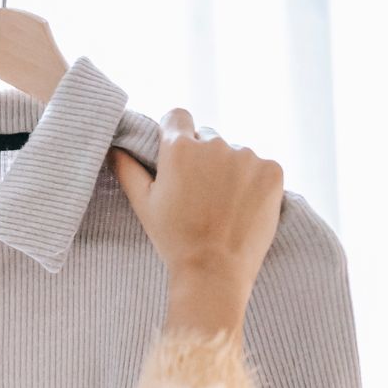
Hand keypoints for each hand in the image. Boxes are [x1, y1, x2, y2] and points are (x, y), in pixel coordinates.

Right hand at [109, 109, 283, 334]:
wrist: (215, 270)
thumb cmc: (174, 239)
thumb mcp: (144, 205)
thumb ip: (128, 169)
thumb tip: (115, 147)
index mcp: (179, 148)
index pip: (177, 116)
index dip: (175, 133)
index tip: (177, 155)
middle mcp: (215, 143)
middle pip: (208, 138)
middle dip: (204, 158)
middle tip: (199, 195)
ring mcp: (247, 156)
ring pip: (235, 154)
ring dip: (230, 171)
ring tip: (223, 207)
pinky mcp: (272, 170)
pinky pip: (260, 167)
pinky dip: (254, 183)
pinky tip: (243, 208)